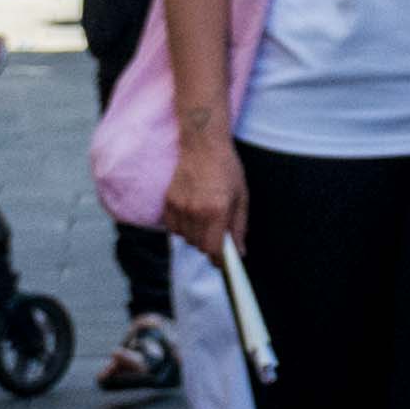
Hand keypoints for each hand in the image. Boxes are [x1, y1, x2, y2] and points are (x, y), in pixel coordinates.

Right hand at [165, 129, 246, 260]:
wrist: (202, 145)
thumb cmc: (227, 169)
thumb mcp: (241, 197)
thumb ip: (239, 227)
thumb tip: (239, 252)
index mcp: (216, 210)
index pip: (212, 249)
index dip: (219, 259)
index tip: (225, 262)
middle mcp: (195, 211)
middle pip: (199, 246)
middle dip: (210, 245)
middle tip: (219, 233)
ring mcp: (179, 207)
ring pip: (185, 238)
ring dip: (196, 236)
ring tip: (206, 219)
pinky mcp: (167, 203)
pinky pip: (174, 228)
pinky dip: (183, 227)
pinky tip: (193, 214)